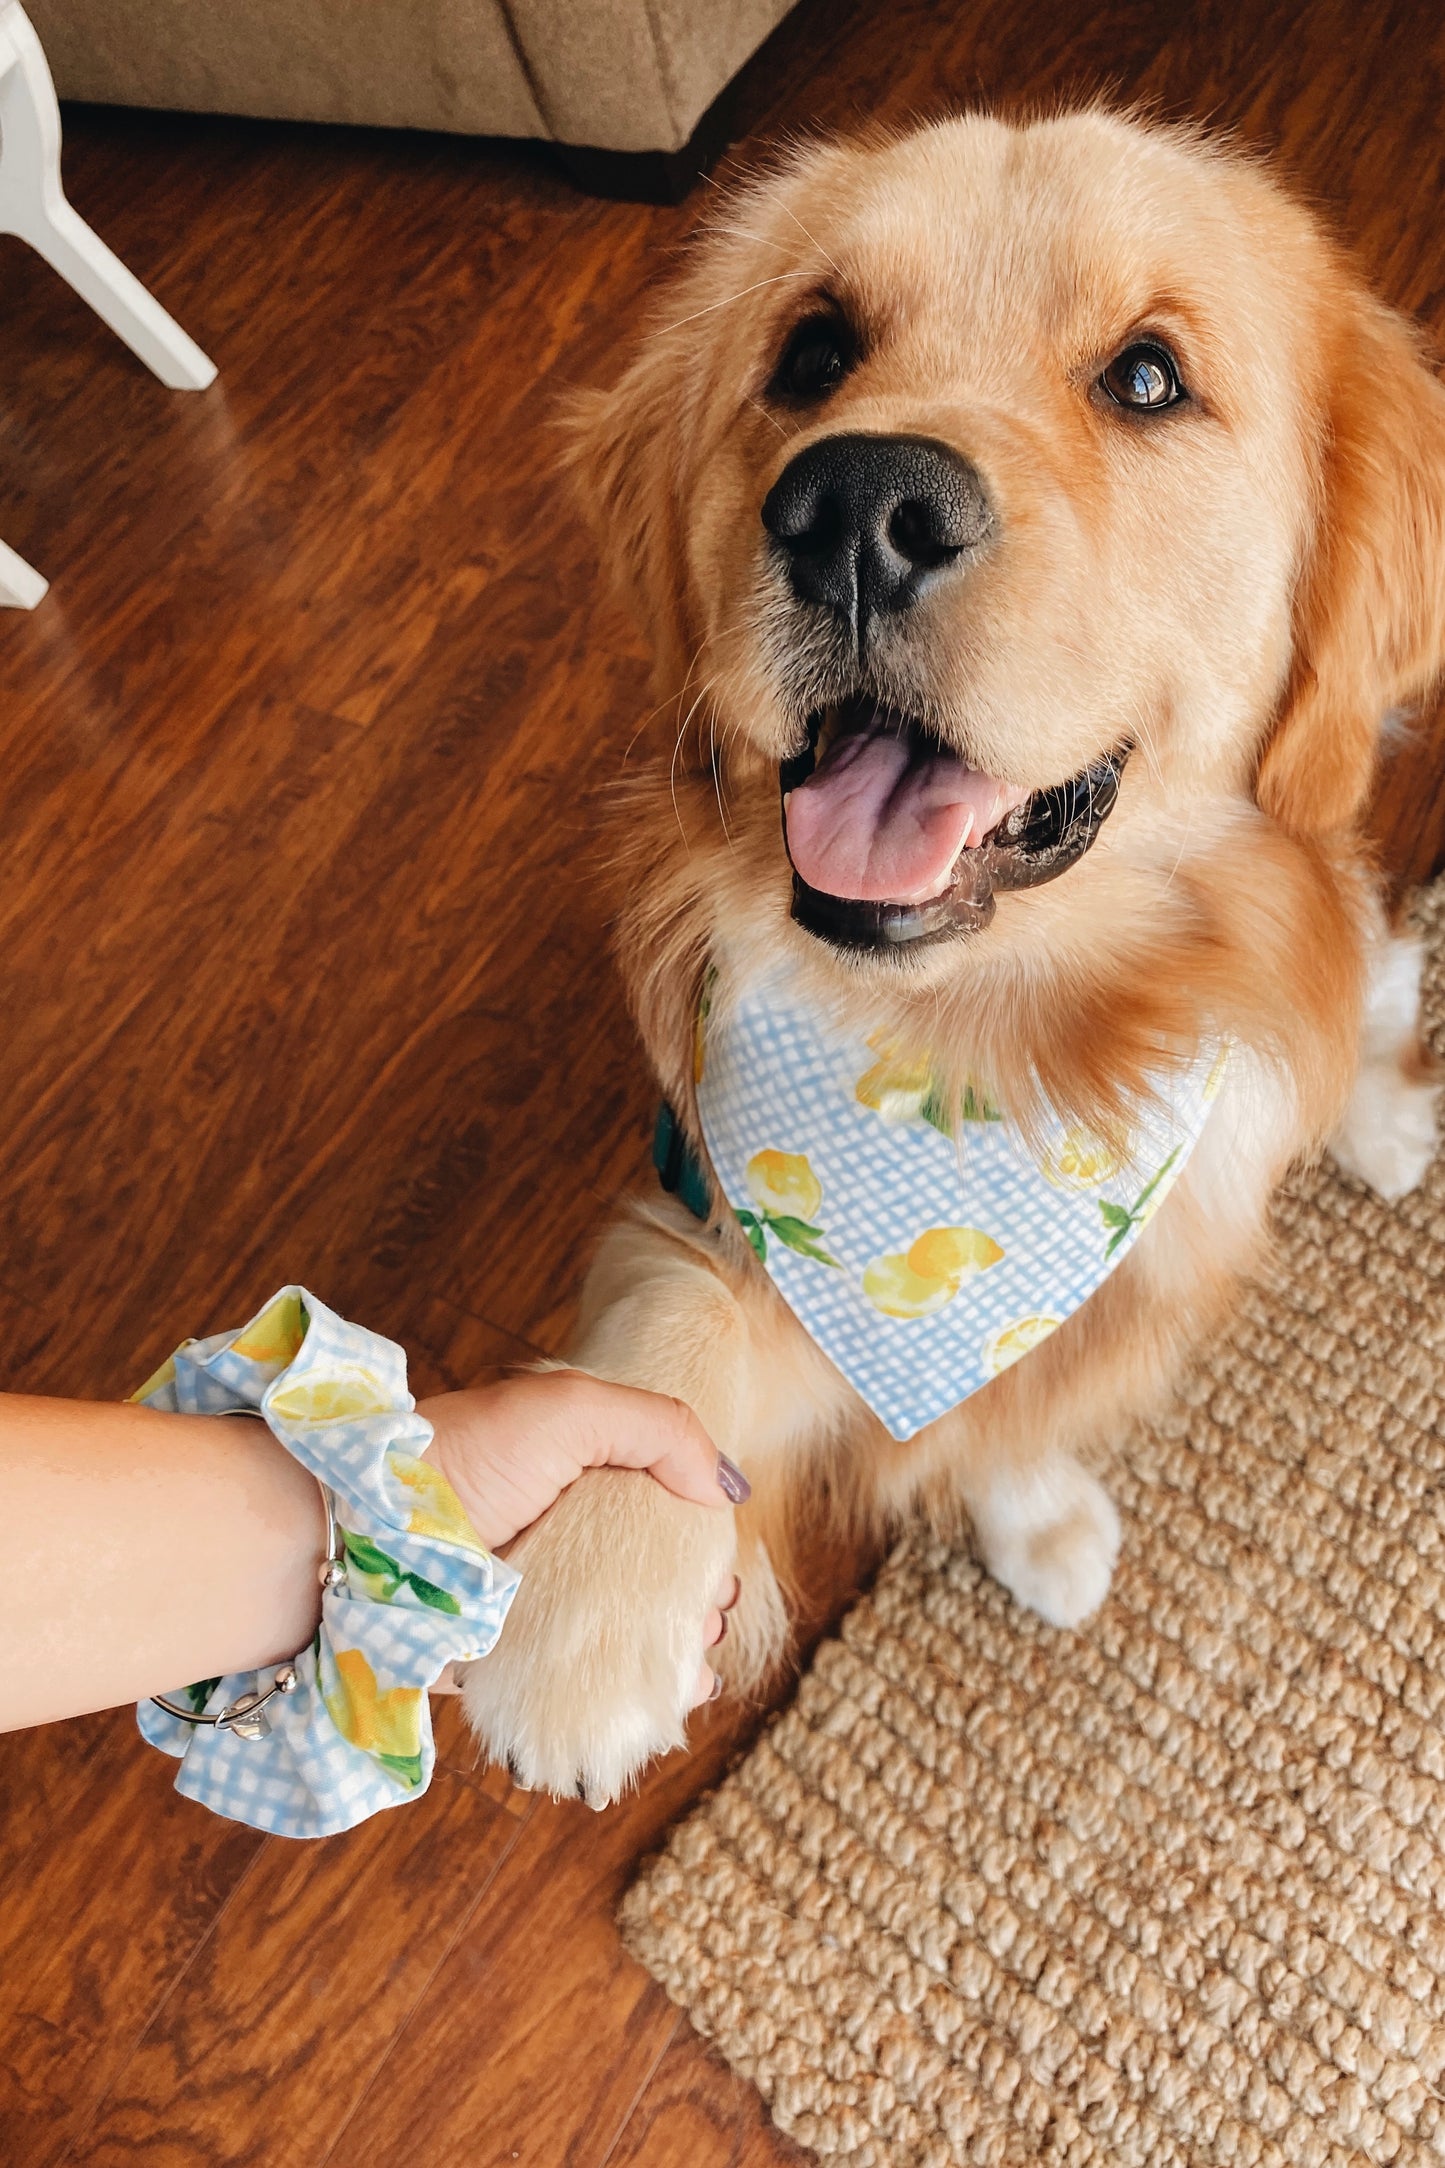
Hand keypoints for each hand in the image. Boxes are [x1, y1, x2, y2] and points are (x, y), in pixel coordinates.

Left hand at [421, 1370, 746, 1705]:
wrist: (355, 1534)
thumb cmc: (461, 1457)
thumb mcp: (568, 1408)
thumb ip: (658, 1428)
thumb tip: (726, 1488)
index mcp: (568, 1472)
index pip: (652, 1500)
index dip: (697, 1529)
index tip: (724, 1559)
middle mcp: (553, 1534)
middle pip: (646, 1571)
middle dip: (694, 1597)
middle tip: (716, 1614)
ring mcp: (532, 1600)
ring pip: (622, 1630)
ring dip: (671, 1648)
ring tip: (699, 1658)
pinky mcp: (510, 1656)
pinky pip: (581, 1678)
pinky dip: (629, 1690)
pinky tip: (668, 1698)